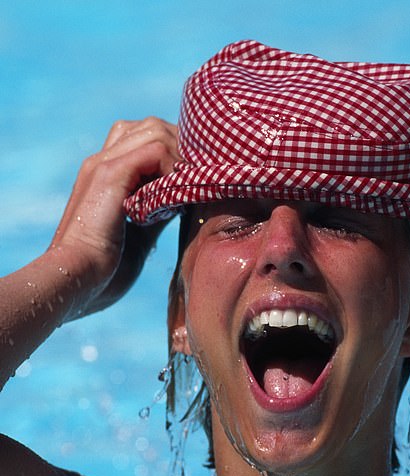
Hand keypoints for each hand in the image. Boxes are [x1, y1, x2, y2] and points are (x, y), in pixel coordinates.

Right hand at [51, 117, 178, 319]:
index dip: (176, 155)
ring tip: (190, 190)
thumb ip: (158, 212)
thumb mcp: (141, 236)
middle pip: (153, 126)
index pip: (145, 138)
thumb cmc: (104, 273)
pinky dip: (175, 168)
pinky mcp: (109, 174)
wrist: (76, 281)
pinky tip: (179, 197)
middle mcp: (103, 162)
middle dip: (183, 151)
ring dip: (181, 158)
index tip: (195, 185)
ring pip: (156, 130)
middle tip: (199, 184)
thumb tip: (184, 202)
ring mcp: (104, 164)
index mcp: (106, 175)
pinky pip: (156, 149)